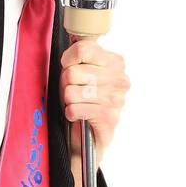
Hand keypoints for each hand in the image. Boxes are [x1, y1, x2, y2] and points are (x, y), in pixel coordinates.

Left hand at [59, 40, 129, 186]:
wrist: (86, 138)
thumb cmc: (81, 101)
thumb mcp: (79, 73)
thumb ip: (77, 57)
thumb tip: (71, 49)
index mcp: (115, 62)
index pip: (83, 49)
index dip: (67, 59)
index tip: (68, 67)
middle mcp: (120, 79)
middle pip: (74, 72)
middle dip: (65, 83)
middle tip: (72, 91)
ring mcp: (116, 100)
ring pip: (72, 91)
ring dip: (67, 100)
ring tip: (75, 103)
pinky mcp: (109, 119)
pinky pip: (76, 108)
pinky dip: (70, 113)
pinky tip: (76, 115)